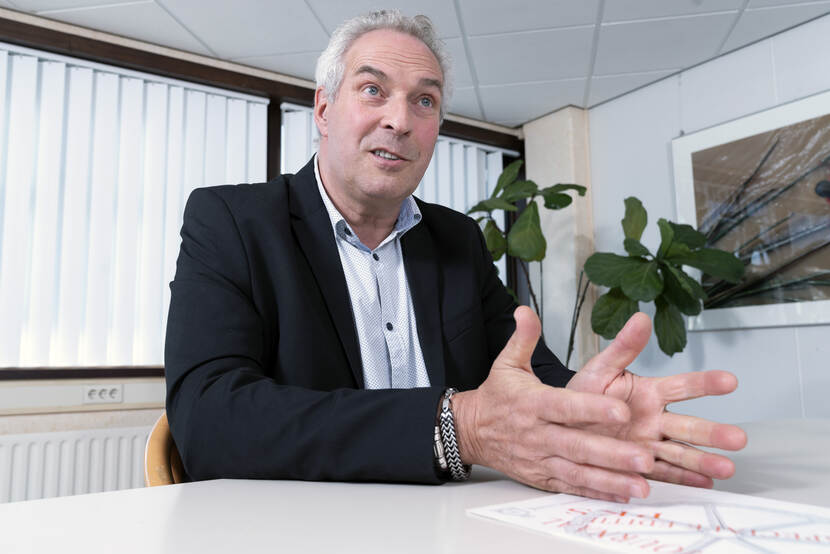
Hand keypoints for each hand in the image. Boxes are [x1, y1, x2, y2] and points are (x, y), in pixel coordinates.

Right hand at [452, 306, 656, 502]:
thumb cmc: (497, 396)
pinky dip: (596, 492)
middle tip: (645, 458)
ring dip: (611, 479)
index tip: (620, 411)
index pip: (565, 406)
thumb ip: (524, 337)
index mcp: (533, 403)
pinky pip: (572, 486)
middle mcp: (538, 434)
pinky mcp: (542, 476)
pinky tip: (622, 495)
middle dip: (612, 454)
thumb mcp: (507, 363)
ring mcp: (540, 458)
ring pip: (578, 471)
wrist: (471, 430)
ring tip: (641, 484)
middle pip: (577, 445)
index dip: (592, 410)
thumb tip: (525, 311)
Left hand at [566, 312, 746, 490]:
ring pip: (682, 452)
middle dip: (713, 433)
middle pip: (689, 426)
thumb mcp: (600, 369)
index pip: (682, 386)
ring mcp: (648, 444)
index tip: (729, 381)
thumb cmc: (581, 397)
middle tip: (737, 438)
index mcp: (648, 393)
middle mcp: (654, 420)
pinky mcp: (638, 466)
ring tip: (726, 468)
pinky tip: (704, 484)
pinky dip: (683, 480)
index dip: (705, 384)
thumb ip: (622, 347)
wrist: (561, 427)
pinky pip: (664, 473)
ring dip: (704, 461)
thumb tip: (640, 318)